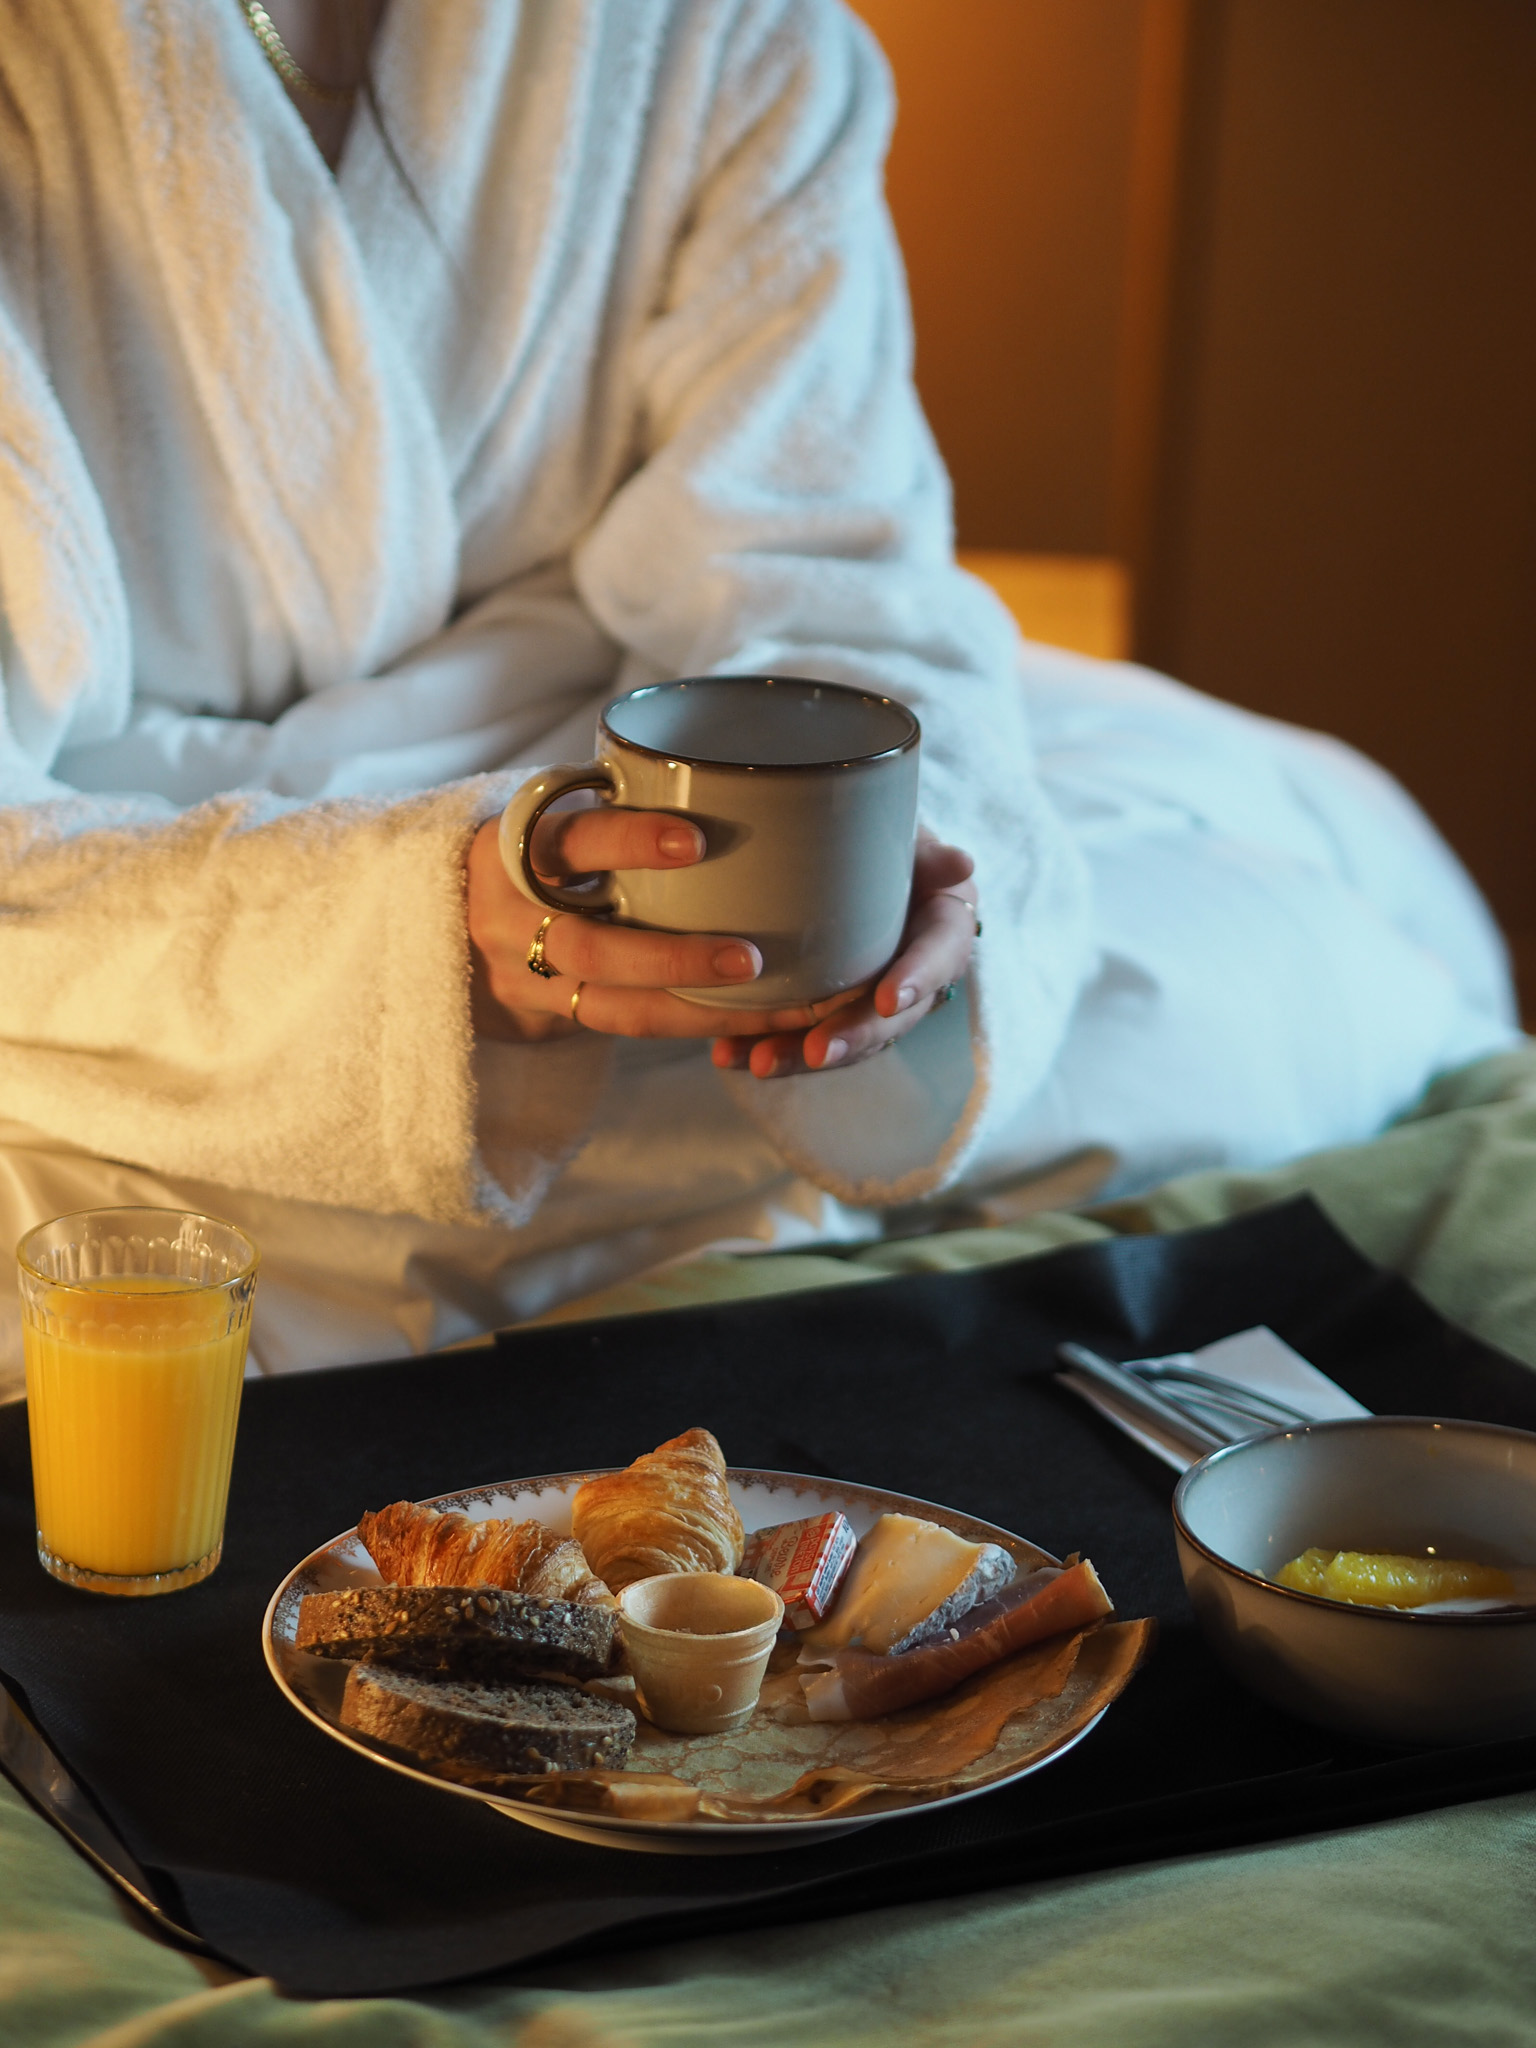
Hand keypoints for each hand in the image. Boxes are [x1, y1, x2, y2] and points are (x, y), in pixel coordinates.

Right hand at [466, 810, 830, 1042]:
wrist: (448, 913)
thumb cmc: (536, 847)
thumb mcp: (552, 812)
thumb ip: (613, 801)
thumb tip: (730, 780)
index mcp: (514, 846)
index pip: (569, 842)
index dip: (628, 842)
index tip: (696, 842)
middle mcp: (510, 917)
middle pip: (589, 948)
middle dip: (673, 958)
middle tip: (750, 957)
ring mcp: (523, 975)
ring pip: (610, 1005)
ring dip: (693, 1007)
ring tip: (765, 1002)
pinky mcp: (546, 1015)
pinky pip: (622, 1026)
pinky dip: (687, 1023)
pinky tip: (743, 1019)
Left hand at [709, 832, 978, 1078]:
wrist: (854, 860)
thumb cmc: (885, 843)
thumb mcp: (908, 840)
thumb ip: (928, 854)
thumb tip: (961, 862)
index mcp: (942, 933)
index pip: (939, 959)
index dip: (916, 980)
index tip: (886, 999)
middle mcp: (914, 977)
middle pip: (890, 1017)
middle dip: (853, 1036)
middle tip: (816, 1051)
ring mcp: (870, 1001)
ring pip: (844, 1038)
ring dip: (800, 1054)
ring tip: (761, 1063)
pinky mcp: (831, 1013)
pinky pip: (803, 1038)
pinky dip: (767, 1046)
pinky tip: (729, 1055)